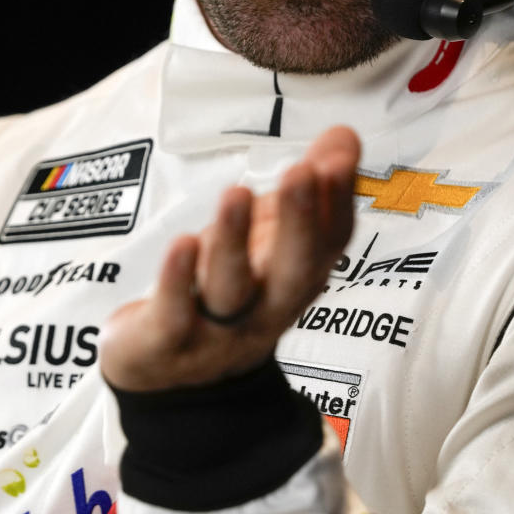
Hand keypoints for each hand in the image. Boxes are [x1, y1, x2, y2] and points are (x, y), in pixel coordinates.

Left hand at [100, 126, 359, 391]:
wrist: (168, 378)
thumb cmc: (229, 289)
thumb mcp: (270, 238)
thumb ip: (309, 188)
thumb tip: (346, 136)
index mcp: (295, 279)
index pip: (329, 243)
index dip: (336, 203)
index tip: (337, 159)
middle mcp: (266, 308)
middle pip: (292, 271)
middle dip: (299, 222)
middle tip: (303, 171)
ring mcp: (218, 330)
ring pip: (230, 288)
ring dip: (234, 241)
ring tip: (237, 194)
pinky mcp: (168, 342)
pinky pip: (175, 312)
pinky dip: (179, 279)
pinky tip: (182, 243)